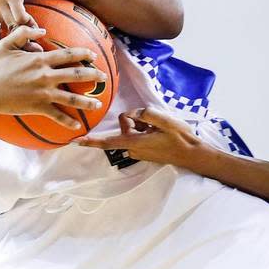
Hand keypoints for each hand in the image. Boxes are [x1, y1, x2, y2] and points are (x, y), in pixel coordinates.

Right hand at [0, 25, 106, 128]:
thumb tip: (42, 29)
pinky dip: (68, 121)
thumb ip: (24, 33)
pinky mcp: (38, 107)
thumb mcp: (6, 44)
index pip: (68, 54)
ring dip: (87, 101)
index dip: (83, 54)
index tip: (93, 55)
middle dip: (93, 75)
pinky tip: (78, 125)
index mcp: (39, 59)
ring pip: (71, 97)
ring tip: (98, 103)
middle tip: (103, 76)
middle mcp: (45, 76)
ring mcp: (43, 93)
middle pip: (75, 74)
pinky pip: (57, 116)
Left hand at [76, 107, 203, 165]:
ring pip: (132, 130)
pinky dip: (146, 130)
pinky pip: (138, 135)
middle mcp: (133, 149)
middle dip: (135, 120)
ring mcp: (139, 151)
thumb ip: (145, 114)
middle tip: (155, 123)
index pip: (107, 141)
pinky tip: (160, 132)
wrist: (193, 154)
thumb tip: (134, 114)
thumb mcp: (164, 120)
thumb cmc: (180, 138)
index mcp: (135, 142)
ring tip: (160, 129)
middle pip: (124, 126)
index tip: (75, 142)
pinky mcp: (144, 151)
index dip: (90, 141)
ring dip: (143, 125)